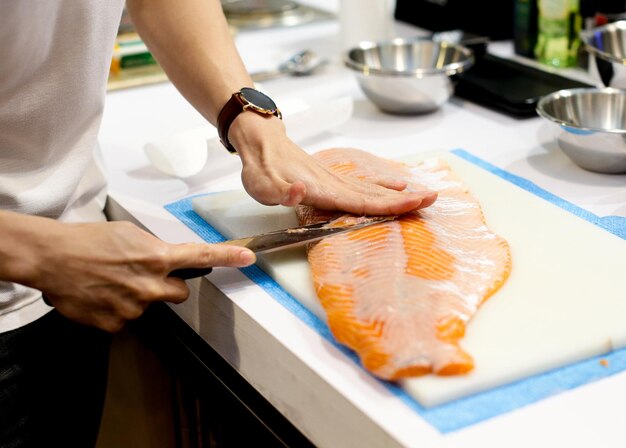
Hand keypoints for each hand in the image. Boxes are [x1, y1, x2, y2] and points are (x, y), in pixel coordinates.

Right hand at [29, 220, 254, 331]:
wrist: (52, 258)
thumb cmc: (87, 241)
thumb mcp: (129, 234)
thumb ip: (155, 249)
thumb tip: (166, 259)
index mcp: (156, 257)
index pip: (200, 256)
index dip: (227, 256)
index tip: (248, 257)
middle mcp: (149, 285)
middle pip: (178, 292)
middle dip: (168, 285)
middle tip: (143, 274)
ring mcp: (134, 307)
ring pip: (149, 305)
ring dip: (138, 296)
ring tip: (111, 281)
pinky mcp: (116, 323)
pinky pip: (127, 318)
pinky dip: (117, 309)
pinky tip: (102, 294)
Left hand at [230, 113, 436, 214]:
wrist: (262, 142)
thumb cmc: (261, 168)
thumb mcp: (262, 185)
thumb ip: (282, 192)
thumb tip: (301, 191)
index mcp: (322, 189)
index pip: (361, 201)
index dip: (388, 205)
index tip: (413, 204)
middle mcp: (335, 183)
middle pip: (374, 195)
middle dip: (405, 199)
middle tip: (433, 199)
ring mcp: (336, 179)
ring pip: (372, 189)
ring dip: (399, 194)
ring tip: (424, 196)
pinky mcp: (333, 178)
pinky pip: (364, 184)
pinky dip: (383, 187)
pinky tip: (396, 186)